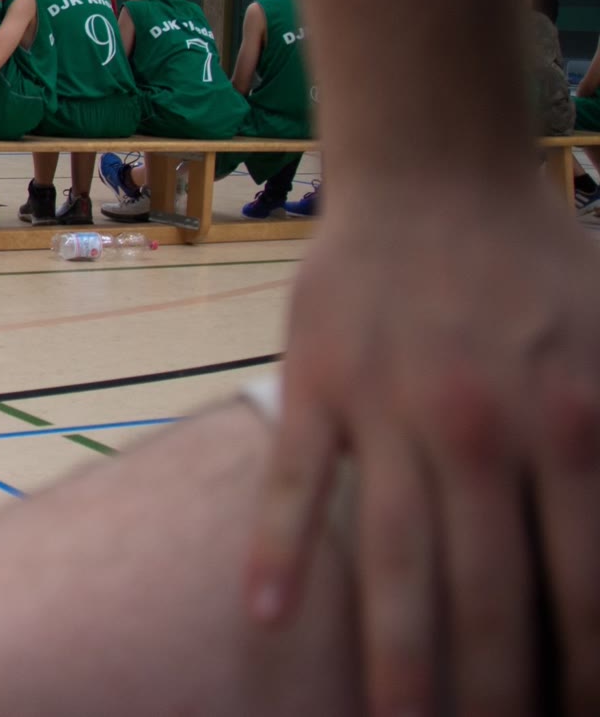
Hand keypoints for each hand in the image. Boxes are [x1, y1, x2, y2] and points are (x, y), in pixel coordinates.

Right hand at [246, 198, 599, 713]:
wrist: (434, 171)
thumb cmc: (545, 267)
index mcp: (577, 428)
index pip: (583, 592)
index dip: (580, 676)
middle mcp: (483, 432)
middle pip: (487, 599)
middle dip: (491, 697)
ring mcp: (390, 412)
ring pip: (394, 563)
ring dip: (398, 663)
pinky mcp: (314, 386)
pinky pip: (295, 484)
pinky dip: (279, 553)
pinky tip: (267, 618)